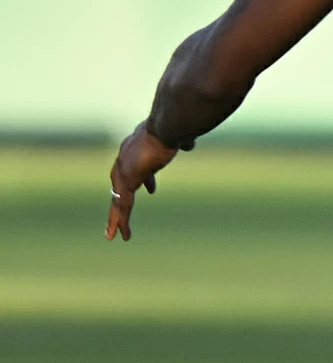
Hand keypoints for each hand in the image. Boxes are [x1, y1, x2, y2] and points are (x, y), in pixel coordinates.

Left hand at [105, 126, 178, 240]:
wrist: (167, 126)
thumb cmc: (175, 127)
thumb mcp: (178, 136)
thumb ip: (182, 141)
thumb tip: (189, 143)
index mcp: (135, 146)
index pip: (136, 167)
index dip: (146, 180)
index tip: (151, 190)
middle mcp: (124, 158)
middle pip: (120, 185)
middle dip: (121, 200)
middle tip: (119, 217)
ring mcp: (124, 170)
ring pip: (119, 200)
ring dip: (116, 219)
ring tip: (114, 236)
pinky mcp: (128, 181)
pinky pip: (123, 206)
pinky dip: (121, 221)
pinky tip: (123, 235)